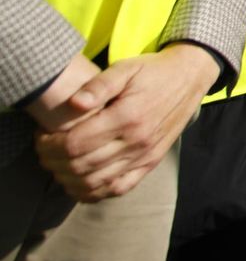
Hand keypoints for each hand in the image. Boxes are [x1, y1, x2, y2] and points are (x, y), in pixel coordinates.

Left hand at [34, 43, 216, 201]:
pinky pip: (117, 189)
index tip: (41, 135)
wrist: (190, 78)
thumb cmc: (152, 72)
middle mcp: (136, 141)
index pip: (75, 143)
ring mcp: (144, 156)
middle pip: (80, 166)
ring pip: (95, 183)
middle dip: (52, 161)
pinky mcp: (150, 163)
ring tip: (57, 164)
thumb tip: (74, 103)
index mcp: (127, 116)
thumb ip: (99, 85)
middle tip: (43, 149)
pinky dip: (93, 192)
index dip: (49, 144)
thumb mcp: (126, 68)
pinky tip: (79, 182)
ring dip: (67, 179)